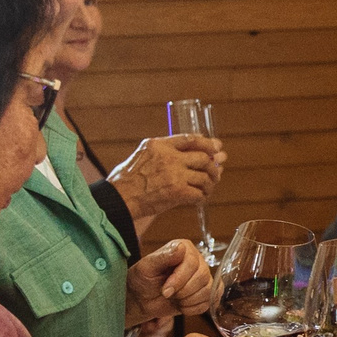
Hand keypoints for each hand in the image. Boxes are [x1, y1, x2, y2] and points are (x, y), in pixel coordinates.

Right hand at [109, 135, 225, 220]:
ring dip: (210, 183)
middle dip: (213, 164)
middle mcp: (169, 157)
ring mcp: (175, 174)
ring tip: (208, 187)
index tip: (217, 147)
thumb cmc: (126, 179)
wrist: (119, 198)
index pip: (190, 139)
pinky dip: (202, 196)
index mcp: (159, 144)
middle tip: (217, 170)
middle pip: (203, 157)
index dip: (207, 143)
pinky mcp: (177, 192)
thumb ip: (164, 149)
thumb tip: (189, 148)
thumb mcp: (143, 153)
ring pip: (204, 176)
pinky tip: (200, 197)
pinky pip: (199, 193)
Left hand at [125, 240, 213, 329]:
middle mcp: (197, 261)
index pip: (193, 262)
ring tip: (173, 299)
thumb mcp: (147, 267)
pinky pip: (208, 303)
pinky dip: (192, 308)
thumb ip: (163, 256)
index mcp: (184, 249)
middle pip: (202, 276)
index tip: (165, 290)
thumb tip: (181, 247)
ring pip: (207, 290)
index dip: (180, 279)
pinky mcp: (205, 293)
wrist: (142, 299)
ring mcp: (203, 277)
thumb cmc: (143, 280)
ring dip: (188, 300)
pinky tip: (180, 305)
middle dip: (183, 291)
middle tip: (167, 295)